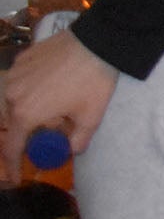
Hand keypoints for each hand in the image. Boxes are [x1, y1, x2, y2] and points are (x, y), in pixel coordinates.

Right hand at [0, 32, 119, 187]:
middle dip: (32, 129)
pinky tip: (52, 82)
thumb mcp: (91, 117)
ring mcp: (14, 75)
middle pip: (16, 122)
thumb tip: (71, 150)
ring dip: (31, 107)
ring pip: (16, 100)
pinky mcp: (21, 58)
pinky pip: (21, 80)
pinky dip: (31, 87)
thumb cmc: (93, 83)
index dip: (13, 164)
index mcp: (25, 114)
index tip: (15, 176)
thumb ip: (78, 140)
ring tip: (58, 101)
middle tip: (56, 126)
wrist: (96, 42)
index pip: (13, 147)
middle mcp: (12, 96)